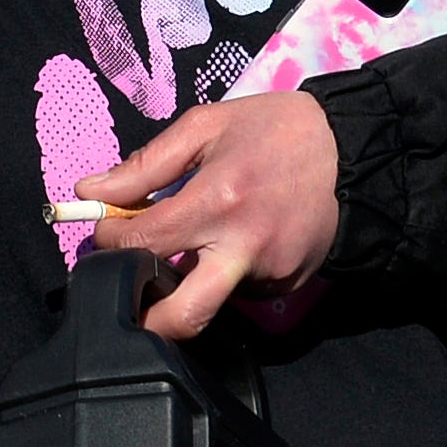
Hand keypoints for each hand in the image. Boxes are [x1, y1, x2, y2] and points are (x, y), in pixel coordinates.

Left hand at [76, 92, 340, 338]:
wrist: (355, 153)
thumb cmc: (275, 131)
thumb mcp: (206, 126)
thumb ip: (145, 164)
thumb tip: (91, 192)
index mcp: (218, 202)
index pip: (143, 242)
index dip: (112, 238)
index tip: (108, 228)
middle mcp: (244, 249)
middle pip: (183, 315)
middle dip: (147, 320)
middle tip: (126, 300)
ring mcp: (270, 274)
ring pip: (211, 301)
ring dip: (186, 284)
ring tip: (186, 247)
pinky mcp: (289, 285)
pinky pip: (241, 290)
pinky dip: (223, 273)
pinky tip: (231, 242)